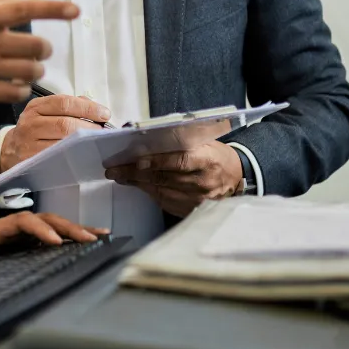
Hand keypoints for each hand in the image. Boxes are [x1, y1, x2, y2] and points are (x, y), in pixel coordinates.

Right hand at [0, 0, 77, 103]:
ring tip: (31, 69)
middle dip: (44, 50)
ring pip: (29, 71)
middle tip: (40, 51)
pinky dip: (21, 89)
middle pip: (35, 46)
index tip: (76, 11)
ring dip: (36, 71)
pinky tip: (17, 86)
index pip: (25, 8)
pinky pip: (13, 93)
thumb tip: (35, 4)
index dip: (54, 9)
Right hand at [0, 95, 110, 171]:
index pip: (64, 103)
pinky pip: (58, 159)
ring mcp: (30, 145)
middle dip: (89, 128)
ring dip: (84, 143)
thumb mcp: (45, 111)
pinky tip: (83, 154)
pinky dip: (74, 157)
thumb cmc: (35, 129)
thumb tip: (93, 105)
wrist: (10, 150)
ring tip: (95, 142)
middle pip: (65, 124)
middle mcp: (30, 124)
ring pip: (62, 144)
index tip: (104, 114)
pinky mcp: (33, 162)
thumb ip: (68, 106)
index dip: (87, 108)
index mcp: (36, 107)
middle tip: (102, 131)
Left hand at [0, 212, 109, 273]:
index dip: (39, 229)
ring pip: (56, 226)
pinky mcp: (32, 243)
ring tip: (103, 236)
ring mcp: (26, 234)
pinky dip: (75, 238)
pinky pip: (57, 237)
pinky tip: (95, 242)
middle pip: (46, 219)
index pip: (23, 222)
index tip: (53, 242)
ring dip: (77, 230)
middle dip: (67, 227)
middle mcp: (17, 227)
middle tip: (89, 239)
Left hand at [104, 132, 241, 216]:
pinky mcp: (192, 210)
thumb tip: (147, 138)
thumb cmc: (216, 155)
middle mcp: (203, 182)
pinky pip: (165, 202)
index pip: (178, 161)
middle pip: (164, 178)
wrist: (236, 177)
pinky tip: (138, 185)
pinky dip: (149, 192)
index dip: (155, 162)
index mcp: (208, 160)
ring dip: (137, 183)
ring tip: (119, 176)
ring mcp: (198, 200)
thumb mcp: (204, 142)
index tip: (134, 161)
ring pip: (161, 191)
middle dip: (134, 173)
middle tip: (113, 170)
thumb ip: (180, 142)